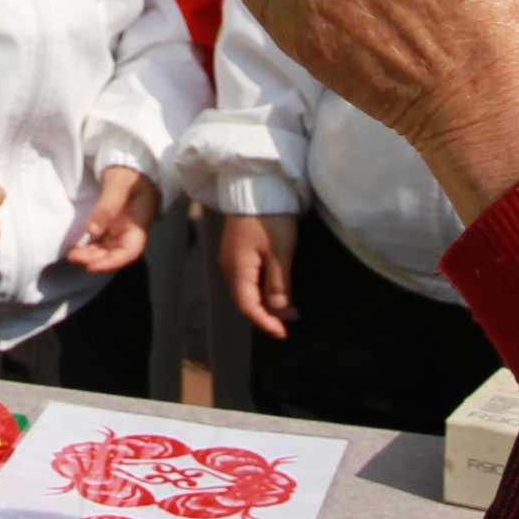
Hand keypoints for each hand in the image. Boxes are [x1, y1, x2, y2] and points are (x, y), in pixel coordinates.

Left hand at [68, 166, 156, 273]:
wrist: (131, 164)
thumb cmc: (129, 173)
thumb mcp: (118, 185)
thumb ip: (107, 207)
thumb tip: (92, 231)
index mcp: (138, 224)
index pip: (130, 251)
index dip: (112, 262)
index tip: (92, 266)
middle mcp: (130, 231)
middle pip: (116, 254)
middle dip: (96, 260)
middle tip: (74, 257)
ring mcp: (120, 229)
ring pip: (107, 250)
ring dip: (91, 255)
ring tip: (73, 255)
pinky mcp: (111, 226)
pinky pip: (101, 242)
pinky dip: (90, 248)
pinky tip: (77, 248)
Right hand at [220, 212, 299, 337]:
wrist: (258, 185)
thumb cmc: (270, 218)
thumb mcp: (280, 253)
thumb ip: (279, 285)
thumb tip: (280, 312)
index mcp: (237, 269)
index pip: (247, 306)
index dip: (265, 322)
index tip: (284, 332)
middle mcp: (229, 266)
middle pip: (245, 300)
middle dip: (267, 314)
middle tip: (290, 322)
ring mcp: (232, 257)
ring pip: (247, 289)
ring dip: (266, 301)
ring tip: (288, 308)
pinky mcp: (238, 249)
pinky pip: (248, 277)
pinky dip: (263, 287)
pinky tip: (277, 287)